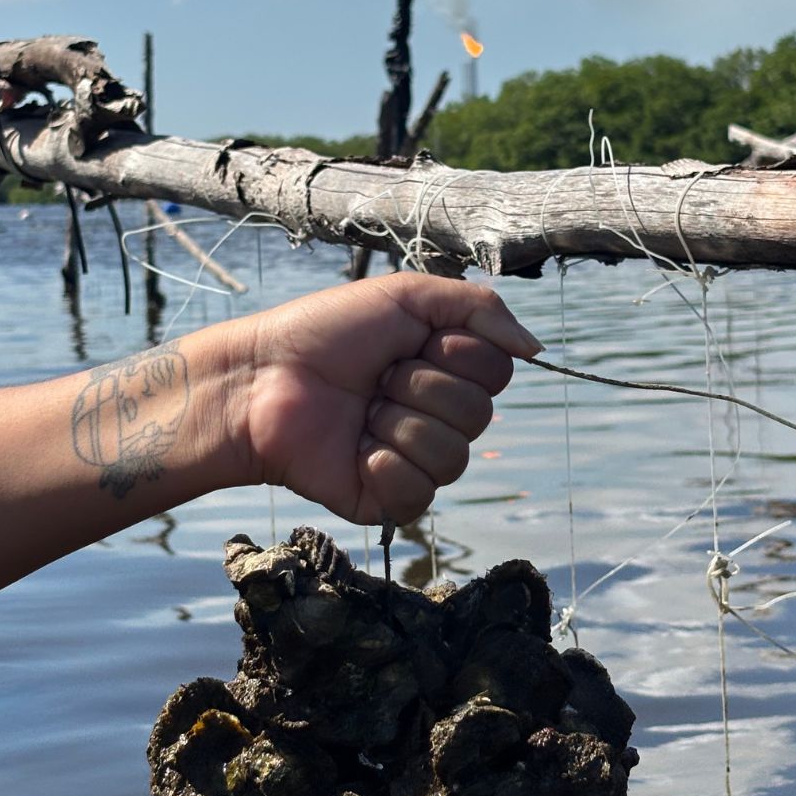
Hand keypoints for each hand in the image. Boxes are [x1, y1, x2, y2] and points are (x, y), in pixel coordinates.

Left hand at [238, 272, 542, 524]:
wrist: (259, 379)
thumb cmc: (322, 333)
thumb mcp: (405, 296)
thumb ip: (478, 309)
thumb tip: (536, 348)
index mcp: (445, 370)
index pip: (498, 373)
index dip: (457, 354)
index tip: (409, 342)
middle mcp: (436, 417)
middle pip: (480, 416)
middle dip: (423, 386)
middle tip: (376, 377)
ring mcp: (413, 461)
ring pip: (453, 457)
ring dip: (400, 424)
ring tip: (361, 411)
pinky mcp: (386, 499)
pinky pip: (419, 493)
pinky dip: (386, 466)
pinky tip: (355, 450)